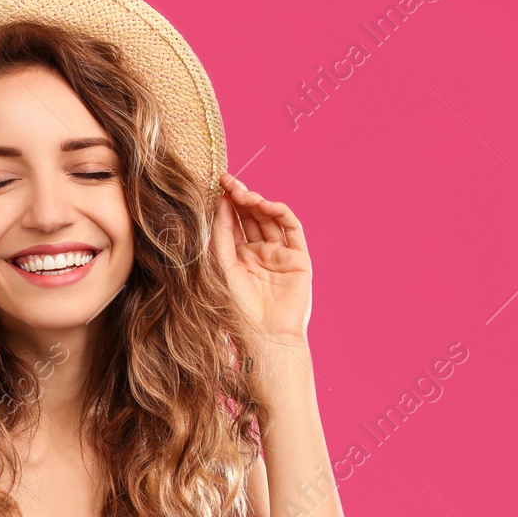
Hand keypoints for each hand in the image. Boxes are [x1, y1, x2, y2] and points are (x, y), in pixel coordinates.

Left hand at [212, 172, 311, 341]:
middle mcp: (260, 253)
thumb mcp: (223, 265)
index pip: (234, 222)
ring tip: (244, 194)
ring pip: (270, 219)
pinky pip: (291, 229)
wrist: (264, 334)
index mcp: (239, 257)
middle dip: (241, 197)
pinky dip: (280, 213)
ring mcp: (280, 254)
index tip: (218, 184)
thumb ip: (222, 234)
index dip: (227, 202)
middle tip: (230, 182)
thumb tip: (220, 202)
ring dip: (258, 203)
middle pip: (251, 217)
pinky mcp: (299, 258)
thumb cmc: (239, 307)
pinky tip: (266, 205)